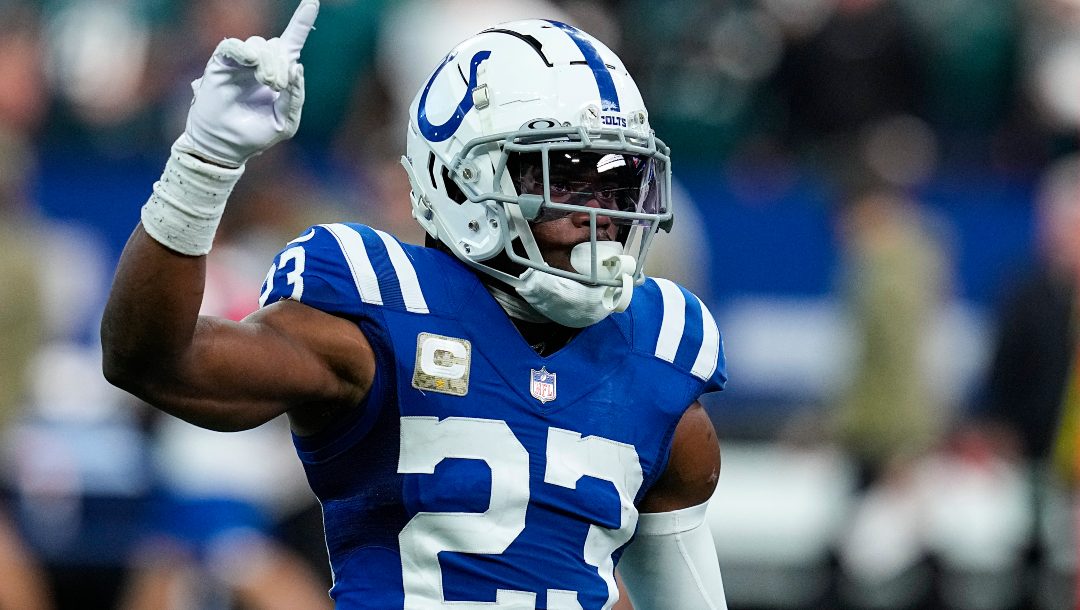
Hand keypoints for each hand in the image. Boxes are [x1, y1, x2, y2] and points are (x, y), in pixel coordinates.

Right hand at [176, 0, 318, 166]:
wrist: (225, 145)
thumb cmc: (255, 135)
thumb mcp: (285, 122)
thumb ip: (295, 97)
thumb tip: (296, 67)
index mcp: (278, 73)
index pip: (292, 42)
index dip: (302, 21)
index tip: (313, 1)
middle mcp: (260, 63)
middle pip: (277, 45)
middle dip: (282, 65)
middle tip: (276, 86)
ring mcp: (240, 62)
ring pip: (260, 44)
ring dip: (268, 64)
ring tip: (266, 84)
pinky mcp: (221, 63)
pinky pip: (234, 45)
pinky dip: (244, 51)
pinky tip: (250, 62)